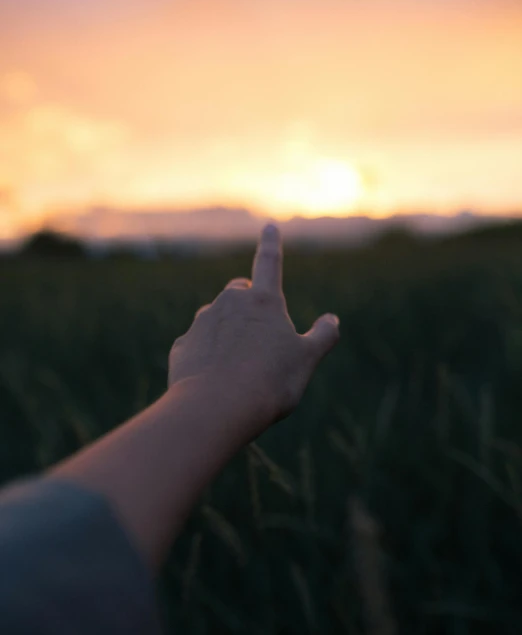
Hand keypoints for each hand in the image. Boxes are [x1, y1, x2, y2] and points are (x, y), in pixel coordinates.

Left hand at [168, 224, 339, 435]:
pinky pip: (197, 344)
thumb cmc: (270, 381)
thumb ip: (322, 336)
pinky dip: (207, 354)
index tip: (269, 226)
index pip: (269, 263)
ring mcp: (202, 323)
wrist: (217, 407)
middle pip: (239, 291)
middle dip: (248, 301)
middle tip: (259, 331)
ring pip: (216, 317)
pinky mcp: (183, 346)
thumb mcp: (306, 360)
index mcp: (264, 302)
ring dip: (226, 330)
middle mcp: (230, 304)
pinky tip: (215, 378)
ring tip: (239, 365)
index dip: (271, 244)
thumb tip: (332, 320)